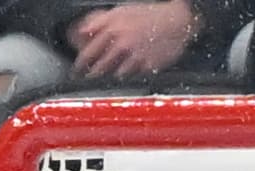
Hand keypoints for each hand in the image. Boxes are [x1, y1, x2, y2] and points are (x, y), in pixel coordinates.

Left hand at [72, 1, 198, 78]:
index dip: (81, 61)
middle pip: (100, 64)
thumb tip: (82, 32)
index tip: (77, 68)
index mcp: (112, 29)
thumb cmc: (149, 15)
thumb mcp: (119, 12)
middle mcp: (122, 44)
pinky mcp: (149, 66)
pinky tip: (131, 68)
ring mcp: (136, 56)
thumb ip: (98, 22)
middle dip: (93, 72)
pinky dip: (130, 73)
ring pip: (117, 72)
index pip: (89, 50)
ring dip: (112, 73)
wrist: (177, 21)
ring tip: (110, 72)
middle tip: (89, 75)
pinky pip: (135, 74)